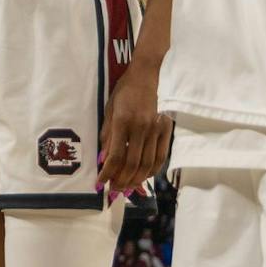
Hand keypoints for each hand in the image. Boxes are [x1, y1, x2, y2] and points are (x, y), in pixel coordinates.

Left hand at [97, 51, 171, 193]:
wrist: (146, 76)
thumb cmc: (124, 92)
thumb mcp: (109, 110)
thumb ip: (107, 135)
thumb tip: (103, 159)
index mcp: (123, 121)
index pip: (115, 155)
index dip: (107, 172)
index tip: (100, 183)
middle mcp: (140, 127)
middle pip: (132, 163)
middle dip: (121, 180)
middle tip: (114, 190)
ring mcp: (155, 129)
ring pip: (147, 163)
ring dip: (136, 180)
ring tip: (127, 188)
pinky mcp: (165, 130)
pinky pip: (160, 157)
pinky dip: (151, 171)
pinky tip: (143, 177)